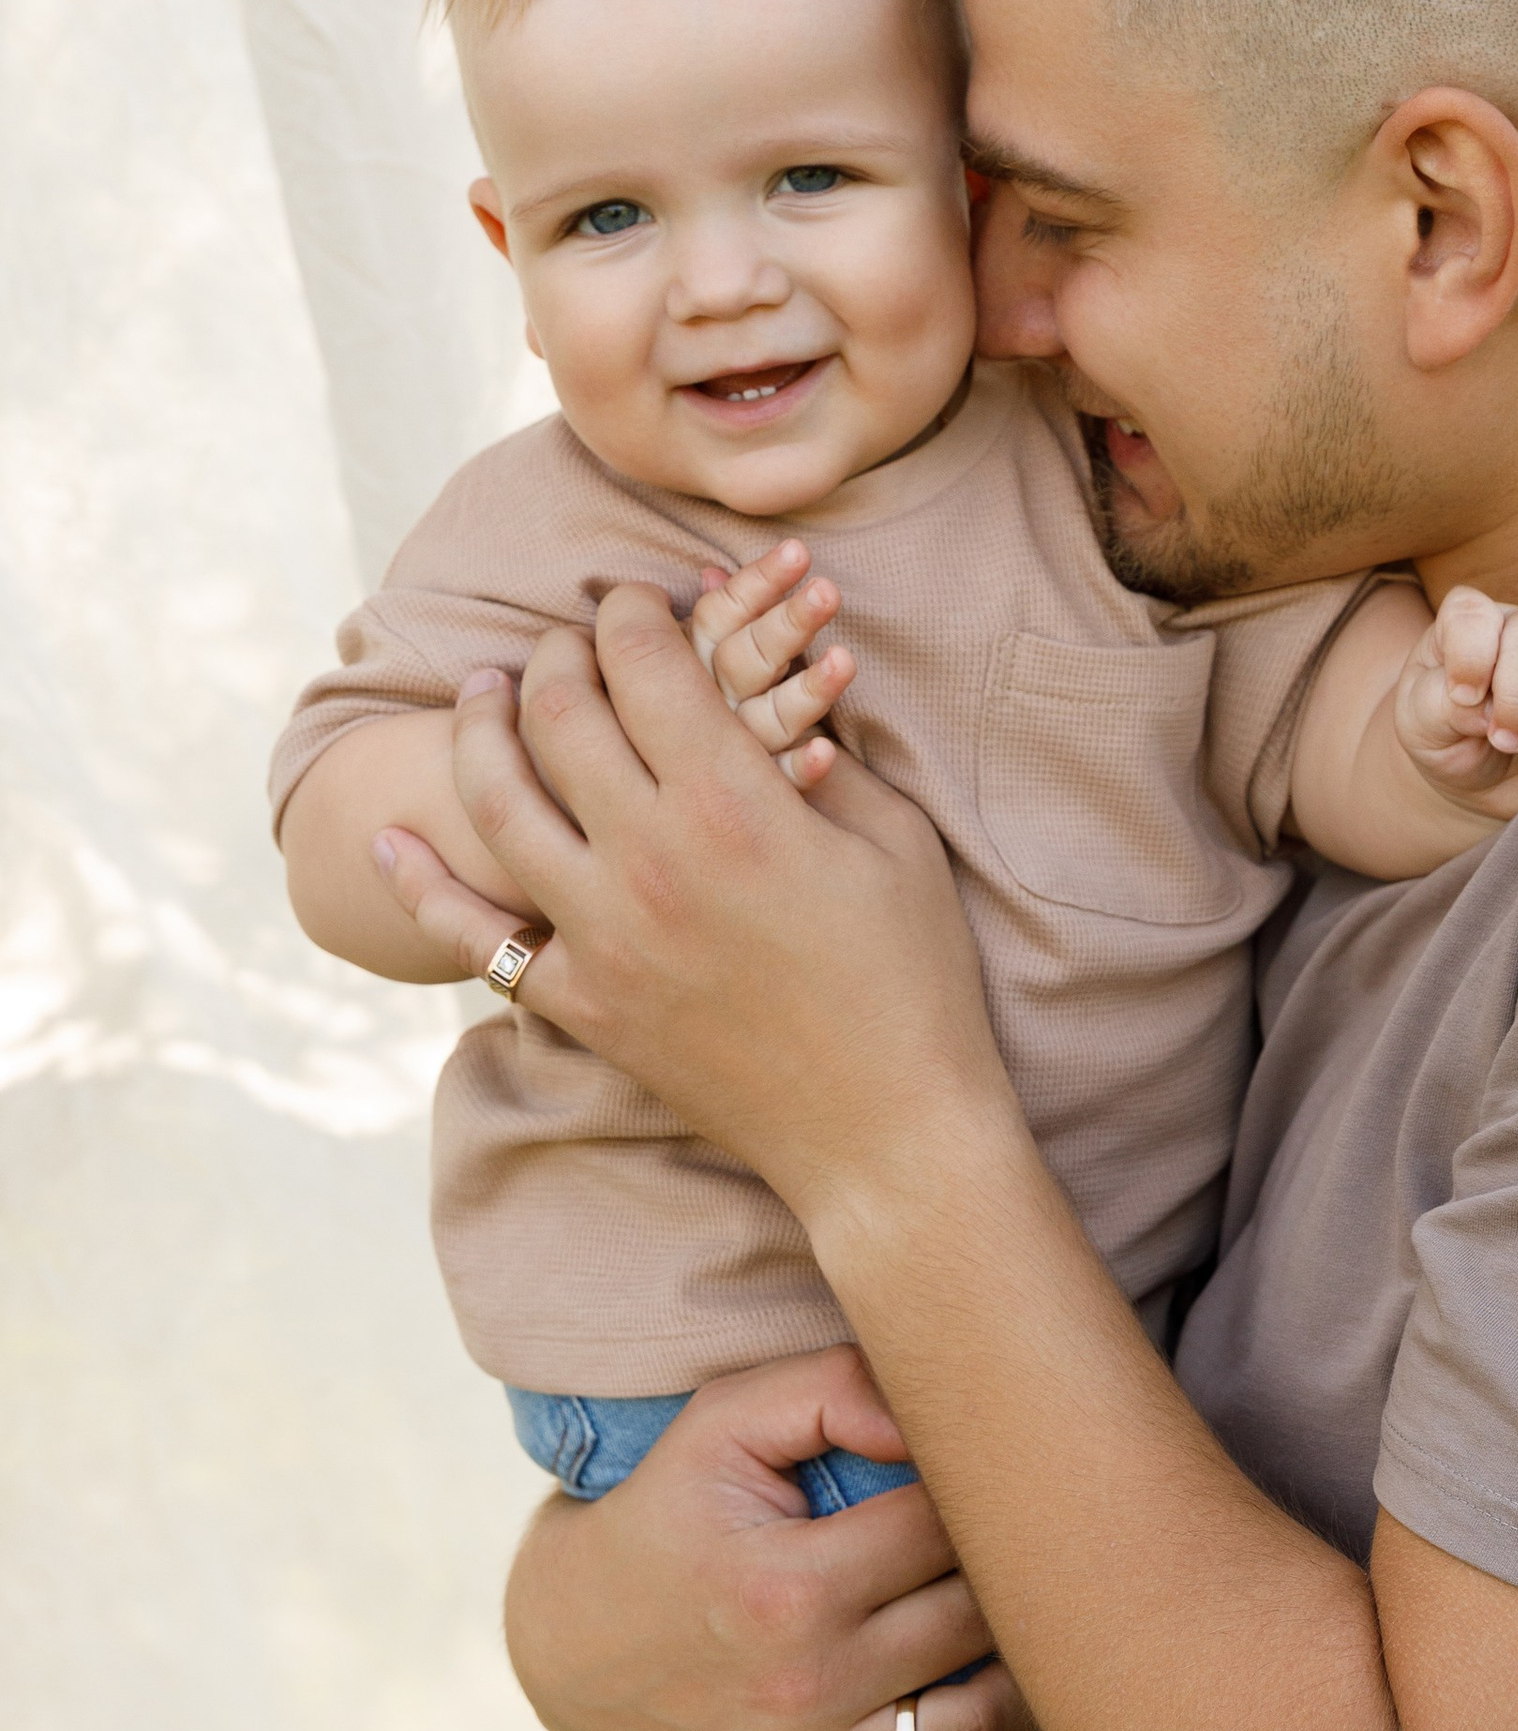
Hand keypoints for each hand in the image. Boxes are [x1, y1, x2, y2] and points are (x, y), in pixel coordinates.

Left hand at [366, 589, 1023, 1287]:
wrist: (885, 1130)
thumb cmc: (913, 983)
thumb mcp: (893, 845)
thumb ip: (827, 759)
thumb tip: (779, 697)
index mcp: (736, 805)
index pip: (648, 663)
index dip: (630, 612)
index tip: (632, 599)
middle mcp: (652, 858)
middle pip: (561, 714)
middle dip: (556, 654)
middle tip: (563, 639)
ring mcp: (605, 936)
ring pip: (500, 802)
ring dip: (481, 732)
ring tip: (481, 695)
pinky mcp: (584, 1003)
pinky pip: (477, 935)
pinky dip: (422, 885)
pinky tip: (391, 839)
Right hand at [504, 1348, 1055, 1730]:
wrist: (567, 1644)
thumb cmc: (666, 1514)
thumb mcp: (723, 1424)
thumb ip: (835, 1390)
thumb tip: (933, 1415)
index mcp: (791, 1585)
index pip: (951, 1529)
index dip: (985, 1493)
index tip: (994, 1477)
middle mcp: (803, 1687)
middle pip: (979, 1622)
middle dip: (1016, 1575)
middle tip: (1034, 1546)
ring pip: (979, 1724)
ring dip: (1030, 1677)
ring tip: (1047, 1632)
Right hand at [688, 541, 855, 790]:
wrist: (644, 795)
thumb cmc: (668, 709)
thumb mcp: (681, 659)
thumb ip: (708, 620)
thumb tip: (710, 572)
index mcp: (689, 661)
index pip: (722, 613)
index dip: (759, 582)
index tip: (797, 552)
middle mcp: (708, 701)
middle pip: (748, 657)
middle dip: (790, 622)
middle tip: (828, 592)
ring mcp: (731, 747)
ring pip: (768, 716)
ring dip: (809, 688)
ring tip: (847, 660)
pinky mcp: (752, 793)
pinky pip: (777, 780)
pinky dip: (800, 767)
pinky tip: (827, 753)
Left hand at [1397, 585, 1517, 814]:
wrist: (1483, 782)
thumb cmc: (1447, 742)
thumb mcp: (1420, 727)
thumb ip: (1436, 706)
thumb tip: (1484, 709)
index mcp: (1466, 627)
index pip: (1470, 614)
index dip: (1470, 658)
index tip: (1464, 701)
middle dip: (1517, 702)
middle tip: (1503, 741)